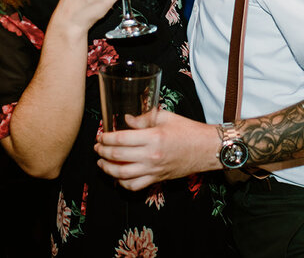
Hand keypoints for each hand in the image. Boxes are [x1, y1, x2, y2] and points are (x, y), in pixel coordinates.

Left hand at [94, 110, 217, 189]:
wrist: (206, 149)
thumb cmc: (188, 130)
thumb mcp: (166, 117)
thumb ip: (144, 118)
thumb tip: (126, 120)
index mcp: (153, 137)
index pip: (121, 139)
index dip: (106, 138)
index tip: (100, 135)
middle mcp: (151, 156)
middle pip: (117, 156)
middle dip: (102, 152)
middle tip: (97, 147)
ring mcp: (153, 170)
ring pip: (122, 174)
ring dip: (107, 168)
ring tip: (101, 162)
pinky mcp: (157, 179)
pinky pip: (134, 186)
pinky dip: (122, 183)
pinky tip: (117, 175)